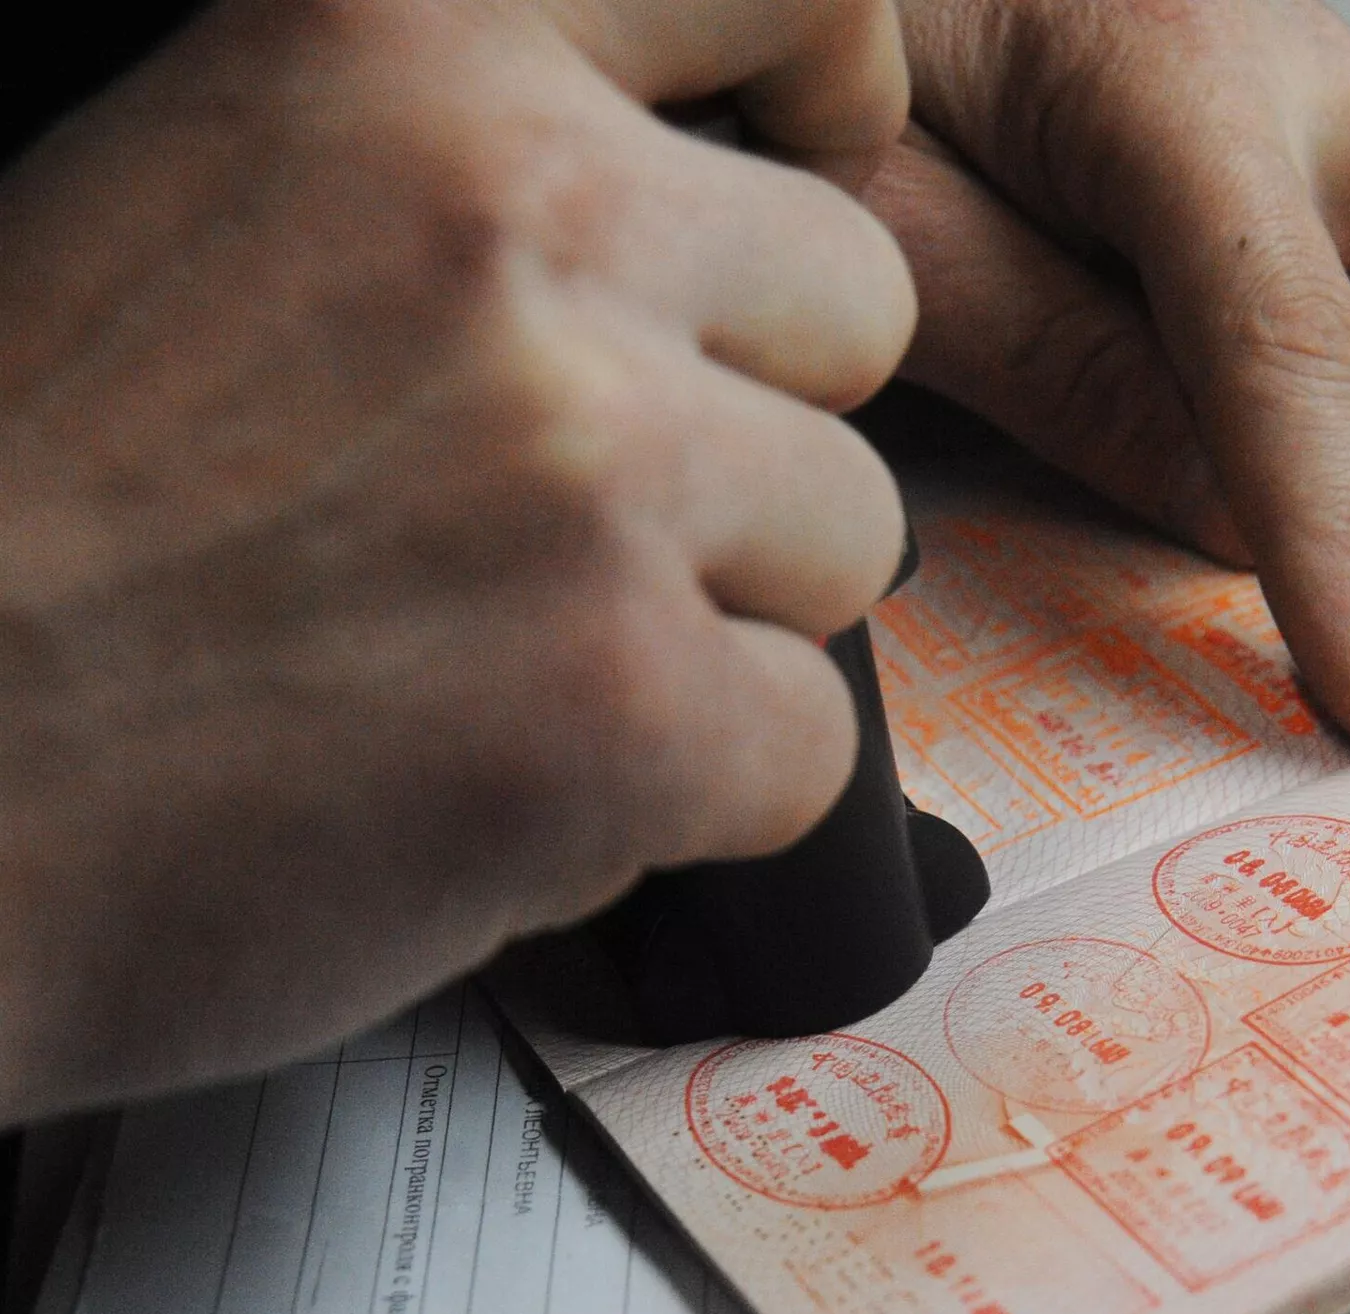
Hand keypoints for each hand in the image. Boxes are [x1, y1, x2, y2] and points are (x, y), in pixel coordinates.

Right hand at [0, 0, 913, 1121]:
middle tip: (583, 522)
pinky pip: (811, 740)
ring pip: (854, 536)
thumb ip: (452, 176)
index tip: (803, 176)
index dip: (827, 104)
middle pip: (856, 312)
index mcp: (399, 48)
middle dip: (756, 427)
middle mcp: (519, 223)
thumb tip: (693, 217)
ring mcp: (589, 467)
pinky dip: (702, 791)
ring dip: (728, 617)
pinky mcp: (628, 702)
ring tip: (525, 668)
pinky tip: (530, 789)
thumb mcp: (218, 205)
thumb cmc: (47, 526)